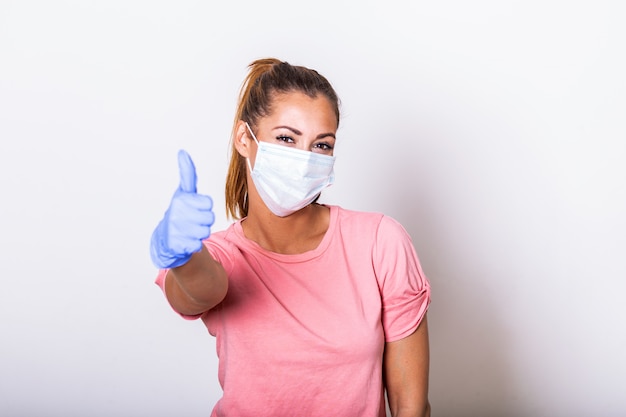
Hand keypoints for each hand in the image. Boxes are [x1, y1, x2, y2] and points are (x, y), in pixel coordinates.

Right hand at [150, 150, 214, 268]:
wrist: (165, 239)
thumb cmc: (179, 212)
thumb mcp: (183, 192)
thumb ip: (187, 174)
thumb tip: (182, 152)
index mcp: (181, 199)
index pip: (208, 203)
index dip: (205, 207)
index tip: (196, 207)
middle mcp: (176, 214)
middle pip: (209, 218)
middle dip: (204, 221)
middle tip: (193, 220)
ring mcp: (176, 230)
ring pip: (205, 232)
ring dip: (200, 233)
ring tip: (190, 230)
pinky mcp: (176, 246)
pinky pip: (197, 245)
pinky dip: (193, 244)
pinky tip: (186, 240)